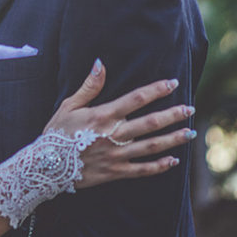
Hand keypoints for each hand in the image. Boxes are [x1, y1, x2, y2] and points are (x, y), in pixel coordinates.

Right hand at [44, 59, 196, 189]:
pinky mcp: (115, 173)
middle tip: (190, 109)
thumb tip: (101, 63)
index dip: (156, 90)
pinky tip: (174, 161)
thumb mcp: (69, 105)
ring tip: (191, 133)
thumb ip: (89, 86)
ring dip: (173, 139)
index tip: (173, 83)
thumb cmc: (57, 133)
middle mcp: (112, 135)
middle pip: (150, 123)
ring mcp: (115, 156)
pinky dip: (159, 166)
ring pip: (151, 147)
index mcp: (102, 116)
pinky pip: (142, 170)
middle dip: (173, 115)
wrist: (46, 167)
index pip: (136, 99)